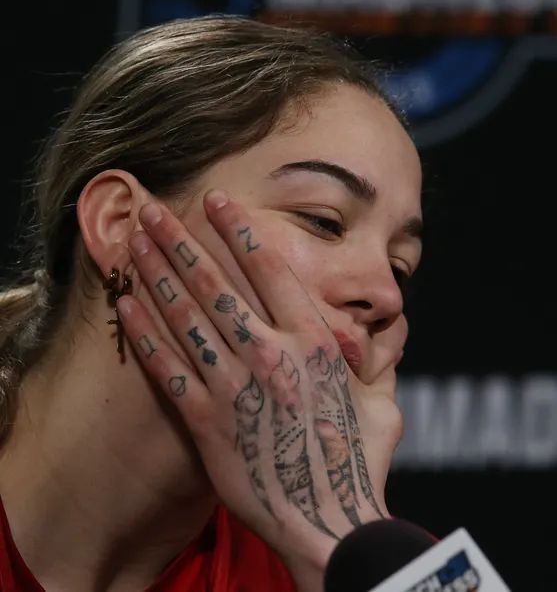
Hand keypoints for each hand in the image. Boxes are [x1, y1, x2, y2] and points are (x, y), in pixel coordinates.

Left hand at [117, 191, 386, 584]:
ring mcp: (234, 386)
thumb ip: (372, 365)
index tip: (217, 200)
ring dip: (156, 273)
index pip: (269, 269)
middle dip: (179, 240)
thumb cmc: (359, 462)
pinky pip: (168, 367)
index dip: (239, 229)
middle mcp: (270, 354)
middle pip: (214, 284)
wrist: (329, 524)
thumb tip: (369, 338)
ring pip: (186, 317)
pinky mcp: (207, 420)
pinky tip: (127, 303)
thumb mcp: (382, 404)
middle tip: (152, 208)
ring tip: (133, 242)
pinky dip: (145, 332)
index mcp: (314, 342)